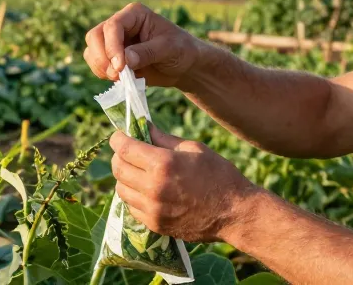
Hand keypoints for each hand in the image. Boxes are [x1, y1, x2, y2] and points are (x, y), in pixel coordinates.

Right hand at [83, 2, 203, 87]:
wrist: (184, 66)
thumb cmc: (181, 50)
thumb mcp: (169, 49)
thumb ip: (147, 52)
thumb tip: (126, 60)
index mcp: (134, 14)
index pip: (113, 26)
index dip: (112, 46)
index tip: (120, 67)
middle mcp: (120, 24)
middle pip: (95, 36)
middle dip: (102, 57)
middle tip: (117, 75)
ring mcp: (114, 41)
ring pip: (92, 50)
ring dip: (101, 67)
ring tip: (121, 78)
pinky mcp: (112, 57)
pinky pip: (96, 63)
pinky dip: (102, 73)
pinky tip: (119, 79)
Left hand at [108, 123, 259, 242]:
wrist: (234, 213)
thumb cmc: (218, 174)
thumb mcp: (194, 148)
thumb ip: (164, 139)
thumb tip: (144, 126)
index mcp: (163, 164)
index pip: (125, 149)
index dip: (118, 139)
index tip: (118, 136)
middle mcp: (153, 187)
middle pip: (118, 169)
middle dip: (119, 157)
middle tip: (127, 152)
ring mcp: (152, 209)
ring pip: (121, 189)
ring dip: (124, 178)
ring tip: (137, 172)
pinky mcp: (155, 225)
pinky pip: (131, 208)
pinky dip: (134, 197)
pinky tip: (146, 191)